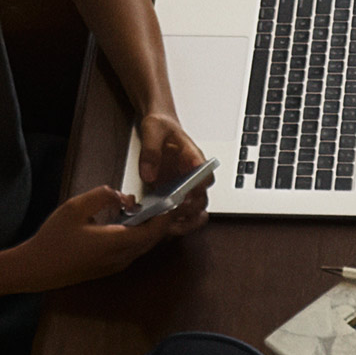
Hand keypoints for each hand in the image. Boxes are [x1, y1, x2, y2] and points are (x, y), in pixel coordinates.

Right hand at [16, 184, 169, 288]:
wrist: (37, 269)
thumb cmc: (54, 238)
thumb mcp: (74, 208)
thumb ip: (101, 196)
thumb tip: (122, 196)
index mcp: (116, 242)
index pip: (153, 231)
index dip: (165, 216)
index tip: (171, 200)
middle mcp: (121, 257)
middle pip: (152, 240)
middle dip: (160, 221)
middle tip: (161, 201)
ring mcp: (116, 265)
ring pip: (143, 246)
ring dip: (148, 229)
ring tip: (145, 208)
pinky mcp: (110, 268)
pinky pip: (132, 251)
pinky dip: (137, 236)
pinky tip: (127, 222)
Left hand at [134, 111, 211, 234]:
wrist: (158, 129)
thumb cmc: (160, 127)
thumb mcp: (153, 129)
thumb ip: (151, 150)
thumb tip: (149, 173)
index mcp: (193, 157)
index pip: (206, 174)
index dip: (200, 185)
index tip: (189, 190)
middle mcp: (192, 175)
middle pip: (202, 198)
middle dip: (191, 208)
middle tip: (175, 211)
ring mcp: (184, 187)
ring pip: (195, 210)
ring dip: (186, 220)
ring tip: (171, 227)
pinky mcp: (173, 194)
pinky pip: (180, 213)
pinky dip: (176, 222)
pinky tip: (164, 227)